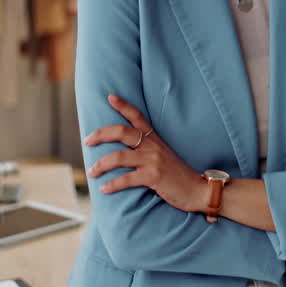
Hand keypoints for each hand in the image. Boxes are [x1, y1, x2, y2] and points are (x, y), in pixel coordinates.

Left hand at [84, 94, 209, 212]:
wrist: (198, 190)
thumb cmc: (178, 176)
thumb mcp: (164, 156)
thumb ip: (148, 150)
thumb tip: (125, 152)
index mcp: (155, 139)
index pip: (138, 116)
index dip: (123, 105)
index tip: (110, 97)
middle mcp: (153, 146)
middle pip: (121, 132)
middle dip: (100, 134)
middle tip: (87, 141)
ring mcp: (153, 160)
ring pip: (118, 156)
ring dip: (100, 165)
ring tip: (91, 172)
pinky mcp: (154, 176)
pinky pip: (126, 178)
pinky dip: (112, 184)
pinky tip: (104, 189)